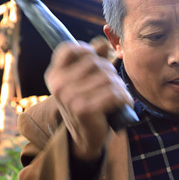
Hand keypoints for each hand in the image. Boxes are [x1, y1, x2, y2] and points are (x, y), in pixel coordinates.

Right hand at [44, 42, 133, 160]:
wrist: (85, 138)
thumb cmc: (87, 105)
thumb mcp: (85, 80)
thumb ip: (92, 59)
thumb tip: (102, 42)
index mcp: (54, 74)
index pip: (70, 49)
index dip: (88, 51)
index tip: (97, 62)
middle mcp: (58, 84)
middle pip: (96, 62)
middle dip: (110, 73)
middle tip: (112, 87)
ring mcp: (69, 97)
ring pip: (108, 77)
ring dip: (120, 87)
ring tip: (118, 97)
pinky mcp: (84, 109)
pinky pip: (114, 93)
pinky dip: (124, 98)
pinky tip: (122, 105)